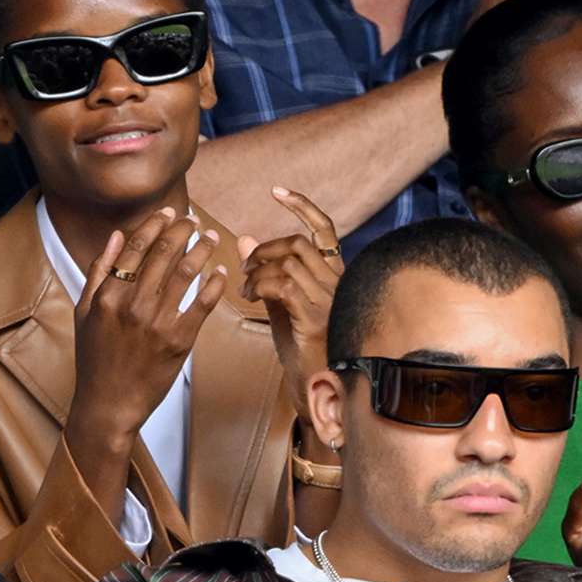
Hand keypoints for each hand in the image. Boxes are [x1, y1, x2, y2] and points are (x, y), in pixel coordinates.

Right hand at [67, 208, 226, 446]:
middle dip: (182, 229)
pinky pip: (203, 303)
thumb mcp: (84, 312)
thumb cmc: (94, 358)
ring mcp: (157, 323)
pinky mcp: (179, 341)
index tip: (168, 212)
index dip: (154, 224)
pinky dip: (214, 282)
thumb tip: (116, 236)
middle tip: (194, 220)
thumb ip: (98, 271)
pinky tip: (219, 270)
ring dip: (202, 248)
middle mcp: (132, 305)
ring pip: (186, 272)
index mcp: (108, 296)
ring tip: (210, 237)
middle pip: (163, 253)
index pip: (135, 247)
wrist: (109, 404)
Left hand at [238, 187, 343, 425]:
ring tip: (245, 287)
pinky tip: (250, 297)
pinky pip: (283, 285)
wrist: (321, 390)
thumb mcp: (283, 305)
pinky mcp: (316, 318)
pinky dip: (260, 285)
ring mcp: (330, 300)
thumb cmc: (304, 351)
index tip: (277, 191)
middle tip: (245, 267)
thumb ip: (266, 272)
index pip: (324, 229)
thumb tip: (243, 239)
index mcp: (335, 276)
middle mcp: (338, 283)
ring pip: (289, 262)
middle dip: (265, 248)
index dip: (302, 206)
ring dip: (257, 270)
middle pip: (298, 243)